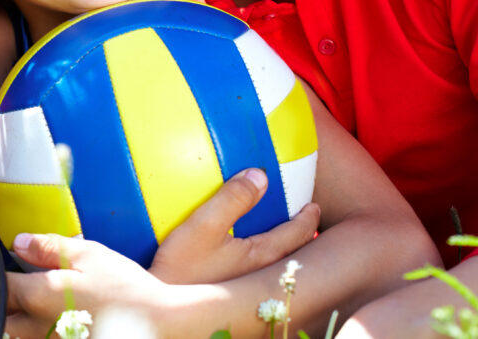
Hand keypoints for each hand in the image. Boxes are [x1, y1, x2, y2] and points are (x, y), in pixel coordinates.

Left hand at [3, 233, 166, 338]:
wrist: (160, 324)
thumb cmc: (126, 289)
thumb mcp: (89, 255)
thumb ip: (49, 248)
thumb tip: (19, 242)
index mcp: (40, 296)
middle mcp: (39, 325)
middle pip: (0, 317)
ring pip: (16, 333)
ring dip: (12, 317)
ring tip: (16, 302)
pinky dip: (33, 329)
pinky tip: (45, 317)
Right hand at [149, 168, 320, 283]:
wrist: (169, 308)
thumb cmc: (184, 267)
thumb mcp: (204, 225)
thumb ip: (232, 198)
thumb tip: (259, 175)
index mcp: (263, 255)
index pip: (297, 234)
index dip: (308, 218)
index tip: (312, 206)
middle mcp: (263, 273)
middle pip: (295, 251)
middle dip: (303, 234)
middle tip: (304, 218)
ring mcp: (251, 285)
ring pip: (280, 262)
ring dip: (286, 247)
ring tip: (281, 233)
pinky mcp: (237, 292)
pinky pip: (263, 270)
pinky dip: (268, 256)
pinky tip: (248, 252)